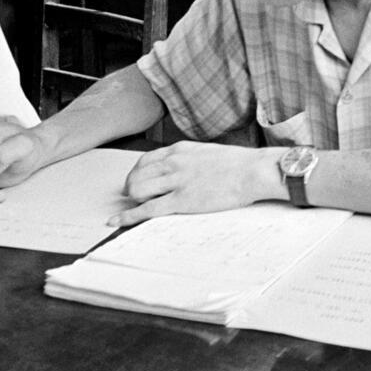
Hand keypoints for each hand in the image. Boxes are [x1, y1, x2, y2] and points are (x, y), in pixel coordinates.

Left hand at [110, 141, 280, 226]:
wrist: (253, 171)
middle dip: (131, 188)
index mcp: (181, 150)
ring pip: (138, 190)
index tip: (136, 181)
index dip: (136, 173)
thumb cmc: (239, 164)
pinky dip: (128, 216)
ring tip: (135, 206)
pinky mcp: (181, 200)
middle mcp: (173, 163)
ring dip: (133, 200)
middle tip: (134, 197)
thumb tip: (184, 172)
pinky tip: (117, 221)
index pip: (145, 160)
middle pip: (136, 175)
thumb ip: (191, 160)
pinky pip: (147, 209)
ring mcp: (176, 181)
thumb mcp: (208, 153)